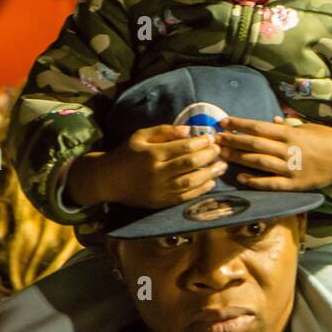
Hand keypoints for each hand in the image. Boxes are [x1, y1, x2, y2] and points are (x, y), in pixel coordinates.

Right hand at [73, 125, 226, 208]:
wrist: (109, 180)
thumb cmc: (126, 154)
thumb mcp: (141, 135)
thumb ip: (165, 131)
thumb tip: (189, 130)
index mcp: (153, 154)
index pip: (184, 147)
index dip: (201, 142)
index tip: (212, 137)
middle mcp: (158, 172)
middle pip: (190, 163)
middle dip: (209, 156)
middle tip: (220, 149)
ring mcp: (160, 189)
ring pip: (191, 182)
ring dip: (210, 174)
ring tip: (222, 166)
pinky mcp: (161, 202)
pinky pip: (185, 197)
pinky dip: (200, 190)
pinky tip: (211, 182)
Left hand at [217, 117, 331, 191]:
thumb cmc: (328, 139)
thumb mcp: (309, 127)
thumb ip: (289, 125)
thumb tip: (272, 120)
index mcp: (290, 133)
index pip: (259, 127)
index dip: (239, 124)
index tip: (223, 121)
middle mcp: (288, 150)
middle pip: (254, 145)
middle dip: (232, 141)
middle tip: (214, 139)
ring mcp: (291, 168)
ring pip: (259, 163)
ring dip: (238, 158)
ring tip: (221, 155)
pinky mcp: (295, 184)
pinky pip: (271, 184)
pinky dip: (255, 181)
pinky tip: (241, 178)